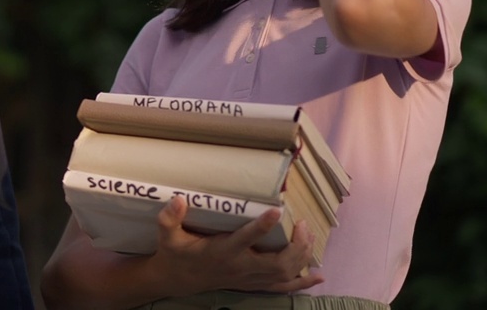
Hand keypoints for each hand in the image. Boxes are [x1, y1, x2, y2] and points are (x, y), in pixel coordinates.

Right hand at [147, 196, 322, 295]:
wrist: (178, 279)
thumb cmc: (176, 253)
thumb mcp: (168, 236)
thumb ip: (170, 218)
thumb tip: (178, 199)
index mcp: (222, 252)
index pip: (245, 239)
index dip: (261, 226)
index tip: (277, 210)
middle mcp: (240, 268)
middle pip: (276, 263)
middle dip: (295, 246)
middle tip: (303, 224)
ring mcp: (249, 279)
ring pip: (284, 274)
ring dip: (301, 257)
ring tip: (309, 235)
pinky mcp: (253, 284)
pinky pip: (282, 288)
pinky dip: (301, 283)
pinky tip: (317, 277)